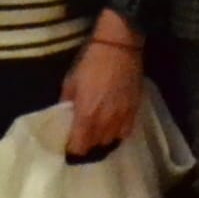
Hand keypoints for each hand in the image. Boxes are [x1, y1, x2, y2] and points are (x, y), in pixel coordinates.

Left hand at [62, 27, 144, 159]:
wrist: (120, 47)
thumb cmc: (91, 62)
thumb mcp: (71, 81)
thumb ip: (66, 102)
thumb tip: (64, 114)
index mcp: (86, 115)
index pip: (79, 147)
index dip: (72, 150)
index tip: (67, 148)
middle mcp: (105, 122)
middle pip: (94, 147)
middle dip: (86, 147)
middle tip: (80, 140)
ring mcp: (121, 118)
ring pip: (110, 141)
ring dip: (101, 141)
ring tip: (95, 135)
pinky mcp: (134, 111)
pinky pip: (125, 132)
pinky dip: (117, 134)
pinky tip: (111, 129)